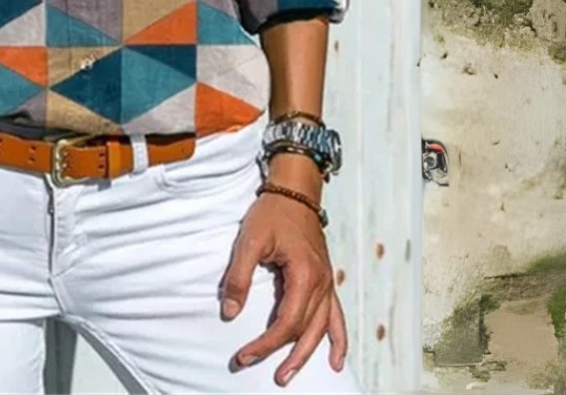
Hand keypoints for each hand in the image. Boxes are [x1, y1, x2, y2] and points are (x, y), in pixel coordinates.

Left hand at [219, 188, 348, 386]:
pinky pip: (336, 317)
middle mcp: (322, 284)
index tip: (244, 355)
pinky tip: (335, 360)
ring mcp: (328, 283)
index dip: (266, 344)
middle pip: (305, 331)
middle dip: (285, 356)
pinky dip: (337, 340)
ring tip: (291, 375)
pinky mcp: (326, 280)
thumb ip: (239, 277)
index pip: (286, 322)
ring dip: (308, 355)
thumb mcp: (250, 241)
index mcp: (305, 276)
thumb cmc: (271, 213)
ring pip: (322, 329)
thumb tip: (229, 312)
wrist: (294, 190)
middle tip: (269, 377)